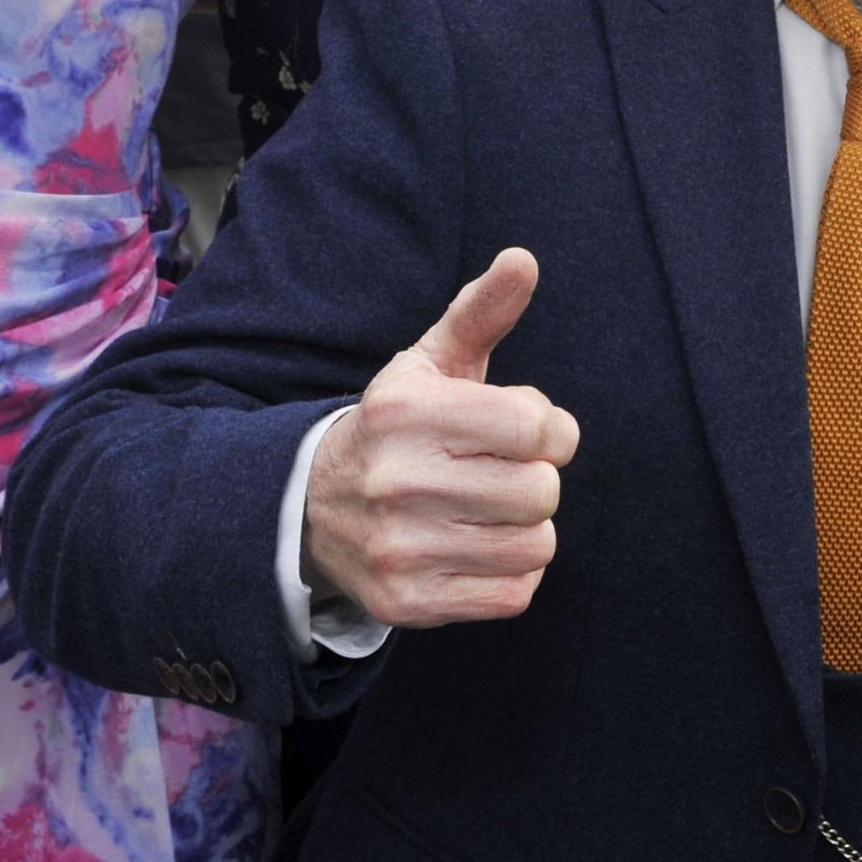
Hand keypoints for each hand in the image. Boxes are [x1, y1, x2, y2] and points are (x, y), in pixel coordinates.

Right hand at [301, 249, 578, 628]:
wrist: (311, 507)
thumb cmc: (399, 425)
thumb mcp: (431, 361)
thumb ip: (482, 310)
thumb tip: (525, 258)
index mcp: (408, 411)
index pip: (537, 427)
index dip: (551, 428)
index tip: (528, 428)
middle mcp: (396, 480)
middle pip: (541, 491)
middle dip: (537, 478)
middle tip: (504, 471)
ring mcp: (398, 548)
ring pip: (534, 547)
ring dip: (527, 528)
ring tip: (490, 509)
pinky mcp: (404, 603)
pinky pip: (512, 596)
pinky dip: (512, 573)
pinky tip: (478, 546)